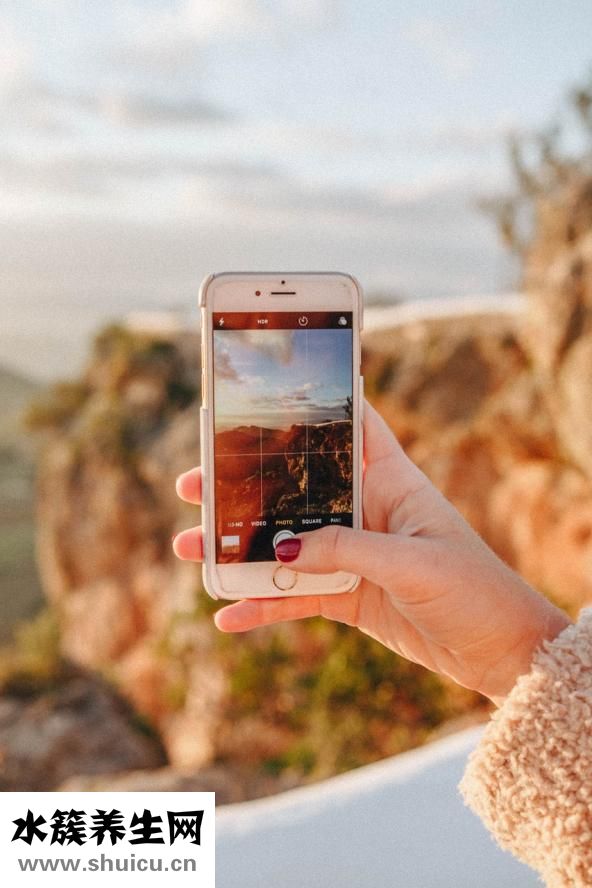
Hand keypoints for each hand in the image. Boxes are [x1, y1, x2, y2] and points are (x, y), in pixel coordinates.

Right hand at [174, 401, 569, 704]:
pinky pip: (295, 598)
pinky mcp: (348, 597)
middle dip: (245, 486)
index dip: (315, 407)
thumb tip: (279, 550)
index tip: (264, 394)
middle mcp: (366, 513)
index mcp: (392, 482)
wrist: (499, 652)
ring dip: (237, 547)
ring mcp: (353, 556)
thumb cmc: (472, 589)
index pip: (352, 428)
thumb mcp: (410, 562)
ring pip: (284, 545)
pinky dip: (262, 607)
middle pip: (296, 488)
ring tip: (190, 548)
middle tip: (195, 484)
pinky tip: (227, 616)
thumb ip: (345, 551)